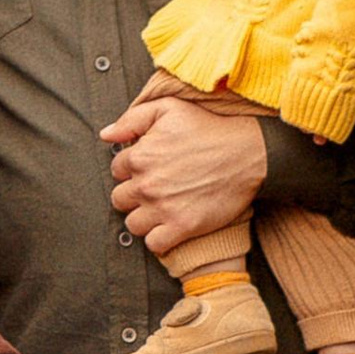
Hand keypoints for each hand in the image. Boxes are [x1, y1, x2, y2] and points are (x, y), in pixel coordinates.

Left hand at [98, 94, 267, 257]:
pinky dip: (159, 239)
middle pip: (120, 199)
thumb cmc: (209, 128)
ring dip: (144, 218)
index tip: (150, 168)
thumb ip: (132, 119)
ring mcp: (163, 208)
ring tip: (161, 208)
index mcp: (140, 156)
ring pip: (133, 224)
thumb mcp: (169, 109)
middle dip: (134, 194)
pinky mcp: (182, 227)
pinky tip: (170, 226)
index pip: (117, 170)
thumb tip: (106, 134)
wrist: (248, 153)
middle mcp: (147, 184)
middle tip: (155, 189)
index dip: (132, 169)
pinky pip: (154, 244)